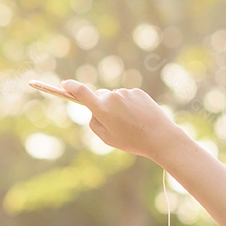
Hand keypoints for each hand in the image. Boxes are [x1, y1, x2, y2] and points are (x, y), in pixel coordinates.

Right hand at [61, 81, 182, 159]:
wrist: (160, 136)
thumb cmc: (132, 141)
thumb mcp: (107, 138)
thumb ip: (95, 123)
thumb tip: (93, 110)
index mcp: (102, 108)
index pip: (81, 92)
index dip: (71, 87)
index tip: (64, 84)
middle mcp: (112, 97)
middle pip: (99, 96)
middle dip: (101, 105)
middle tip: (112, 122)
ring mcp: (126, 93)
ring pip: (115, 97)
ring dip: (117, 107)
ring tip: (131, 122)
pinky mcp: (138, 91)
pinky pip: (127, 97)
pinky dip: (129, 105)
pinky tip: (139, 116)